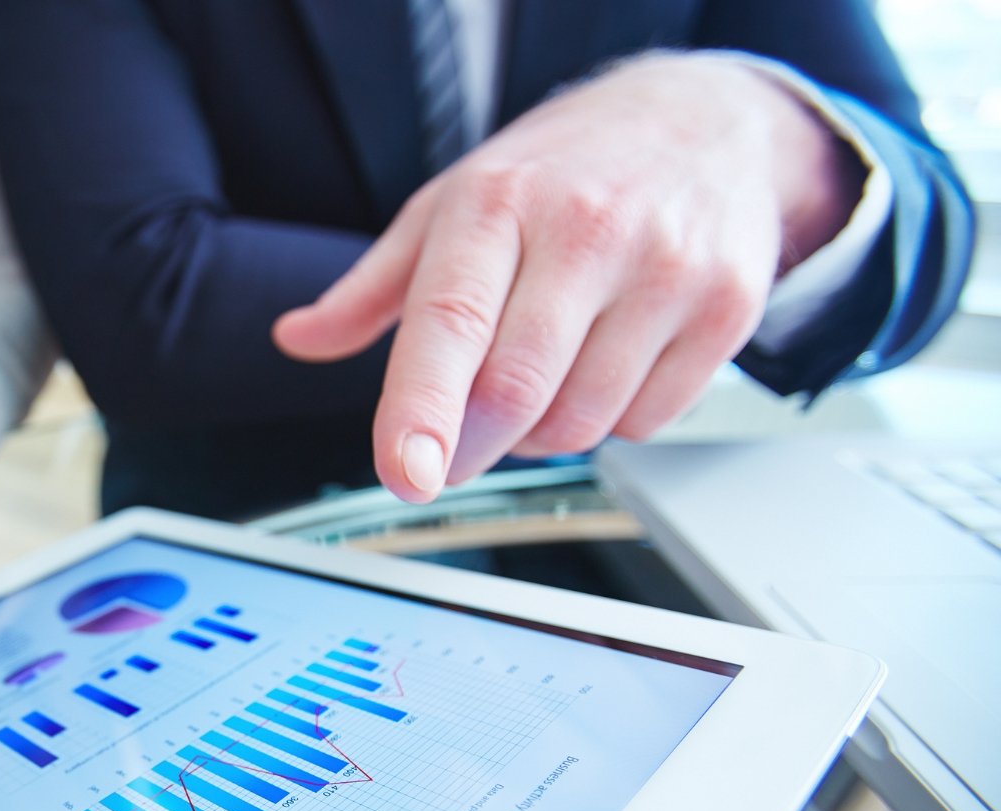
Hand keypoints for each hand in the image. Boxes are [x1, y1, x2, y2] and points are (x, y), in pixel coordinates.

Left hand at [274, 52, 862, 501]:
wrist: (704, 119)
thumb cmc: (561, 171)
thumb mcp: (450, 204)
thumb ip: (370, 287)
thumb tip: (300, 338)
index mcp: (497, 204)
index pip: (451, 321)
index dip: (423, 410)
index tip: (406, 473)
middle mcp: (587, 230)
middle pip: (516, 391)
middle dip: (469, 445)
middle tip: (449, 447)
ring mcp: (667, 269)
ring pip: (579, 421)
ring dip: (539, 432)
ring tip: (541, 371)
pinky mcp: (728, 308)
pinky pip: (646, 422)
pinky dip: (611, 419)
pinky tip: (606, 363)